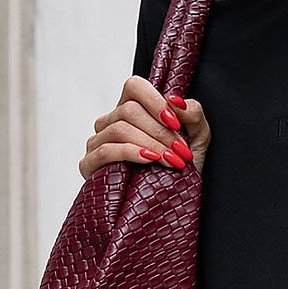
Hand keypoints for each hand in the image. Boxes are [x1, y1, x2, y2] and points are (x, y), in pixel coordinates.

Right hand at [79, 76, 210, 180]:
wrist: (172, 202)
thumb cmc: (181, 167)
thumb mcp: (197, 138)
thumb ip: (193, 114)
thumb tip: (175, 100)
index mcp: (132, 110)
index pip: (134, 86)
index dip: (154, 100)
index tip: (175, 122)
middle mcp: (111, 122)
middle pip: (129, 110)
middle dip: (160, 131)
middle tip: (181, 151)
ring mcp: (97, 142)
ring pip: (119, 129)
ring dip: (150, 144)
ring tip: (172, 161)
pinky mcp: (89, 164)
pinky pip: (106, 150)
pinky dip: (131, 152)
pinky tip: (149, 160)